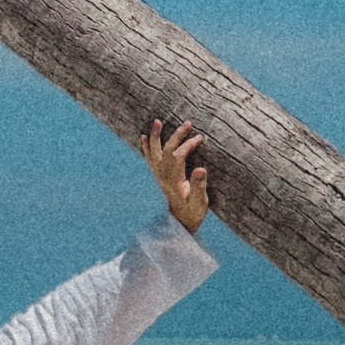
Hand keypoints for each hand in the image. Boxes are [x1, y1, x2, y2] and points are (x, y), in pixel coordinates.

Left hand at [145, 114, 211, 231]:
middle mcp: (164, 177)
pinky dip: (146, 148)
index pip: (177, 158)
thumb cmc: (192, 212)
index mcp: (174, 182)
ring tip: (157, 121)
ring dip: (156, 137)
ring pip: (154, 154)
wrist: (181, 223)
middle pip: (166, 151)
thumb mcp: (200, 202)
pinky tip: (143, 137)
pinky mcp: (159, 177)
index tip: (200, 138)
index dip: (187, 146)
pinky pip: (150, 160)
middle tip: (188, 123)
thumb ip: (199, 186)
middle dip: (176, 136)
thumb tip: (200, 169)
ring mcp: (160, 177)